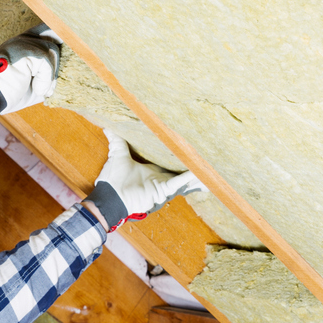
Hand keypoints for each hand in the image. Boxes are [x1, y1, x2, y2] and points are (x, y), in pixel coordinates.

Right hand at [0, 24, 60, 114]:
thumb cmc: (7, 94)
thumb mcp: (34, 84)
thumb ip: (49, 76)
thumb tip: (66, 74)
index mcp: (23, 44)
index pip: (47, 30)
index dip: (59, 36)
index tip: (69, 47)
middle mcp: (22, 39)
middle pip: (53, 39)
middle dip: (57, 64)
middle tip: (48, 86)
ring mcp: (20, 42)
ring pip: (51, 50)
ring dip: (50, 75)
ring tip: (39, 89)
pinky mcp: (21, 49)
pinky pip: (45, 61)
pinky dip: (44, 79)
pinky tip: (36, 89)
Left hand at [84, 130, 205, 230]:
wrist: (110, 196)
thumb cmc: (113, 179)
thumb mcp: (117, 154)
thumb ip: (116, 141)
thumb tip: (108, 126)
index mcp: (152, 170)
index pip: (169, 161)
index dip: (180, 155)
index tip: (190, 147)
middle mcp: (161, 177)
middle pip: (182, 171)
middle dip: (195, 166)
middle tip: (209, 157)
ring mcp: (163, 185)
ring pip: (185, 178)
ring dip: (197, 173)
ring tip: (214, 168)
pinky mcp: (163, 190)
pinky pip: (179, 183)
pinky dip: (190, 177)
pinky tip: (202, 172)